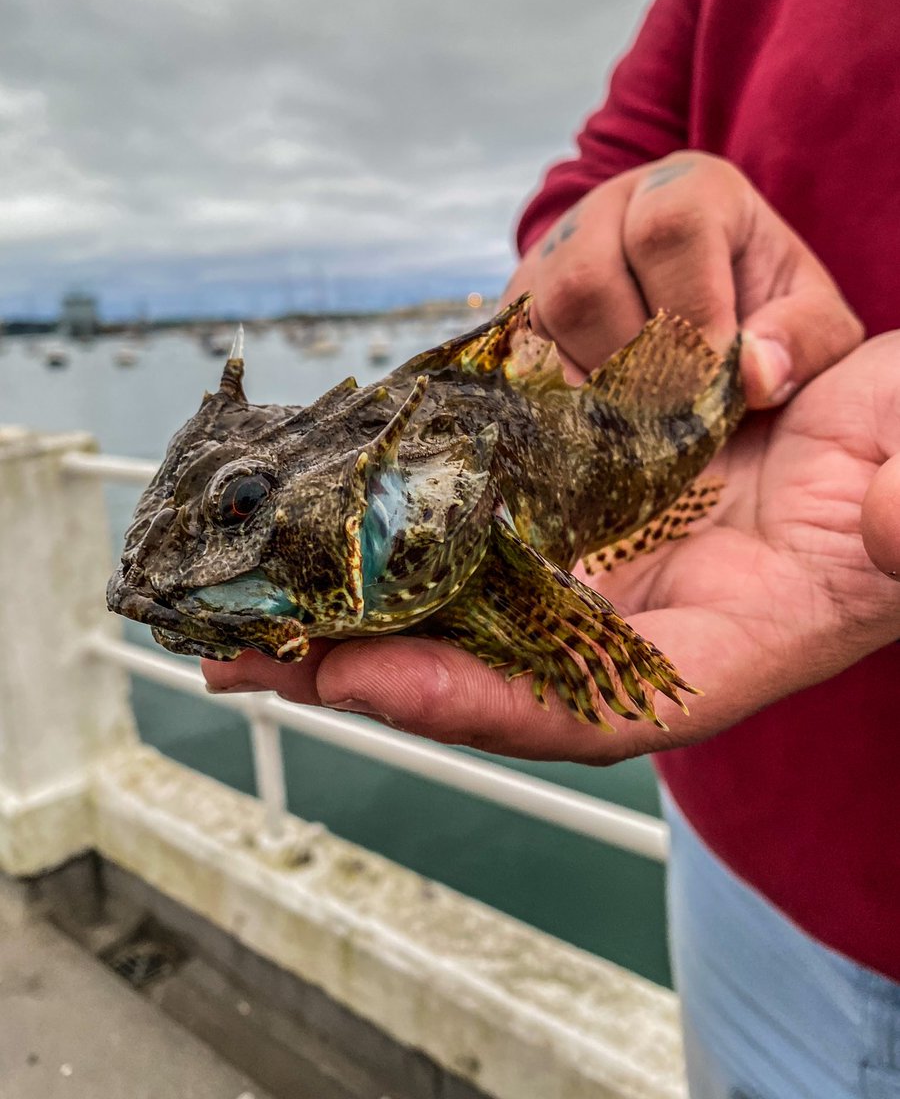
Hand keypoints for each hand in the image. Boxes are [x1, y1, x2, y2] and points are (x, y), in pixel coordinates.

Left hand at [203, 332, 899, 764]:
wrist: (887, 418)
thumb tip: (879, 520)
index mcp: (730, 645)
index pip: (589, 710)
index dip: (472, 707)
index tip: (358, 685)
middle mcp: (645, 624)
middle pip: (488, 669)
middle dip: (365, 668)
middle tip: (239, 655)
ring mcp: (609, 570)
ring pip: (466, 604)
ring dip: (361, 605)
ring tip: (247, 599)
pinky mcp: (588, 509)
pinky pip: (482, 535)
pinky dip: (407, 537)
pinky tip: (333, 522)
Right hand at [507, 151, 863, 406]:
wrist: (698, 327)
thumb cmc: (762, 321)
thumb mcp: (813, 323)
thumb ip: (804, 340)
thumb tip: (752, 372)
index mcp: (687, 188)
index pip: (669, 229)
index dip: (691, 313)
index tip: (716, 379)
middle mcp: (606, 208)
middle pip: (588, 278)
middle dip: (634, 359)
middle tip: (673, 409)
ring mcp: (550, 255)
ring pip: (546, 316)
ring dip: (594, 380)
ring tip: (639, 413)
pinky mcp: (516, 308)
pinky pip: (517, 352)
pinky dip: (559, 394)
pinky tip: (601, 415)